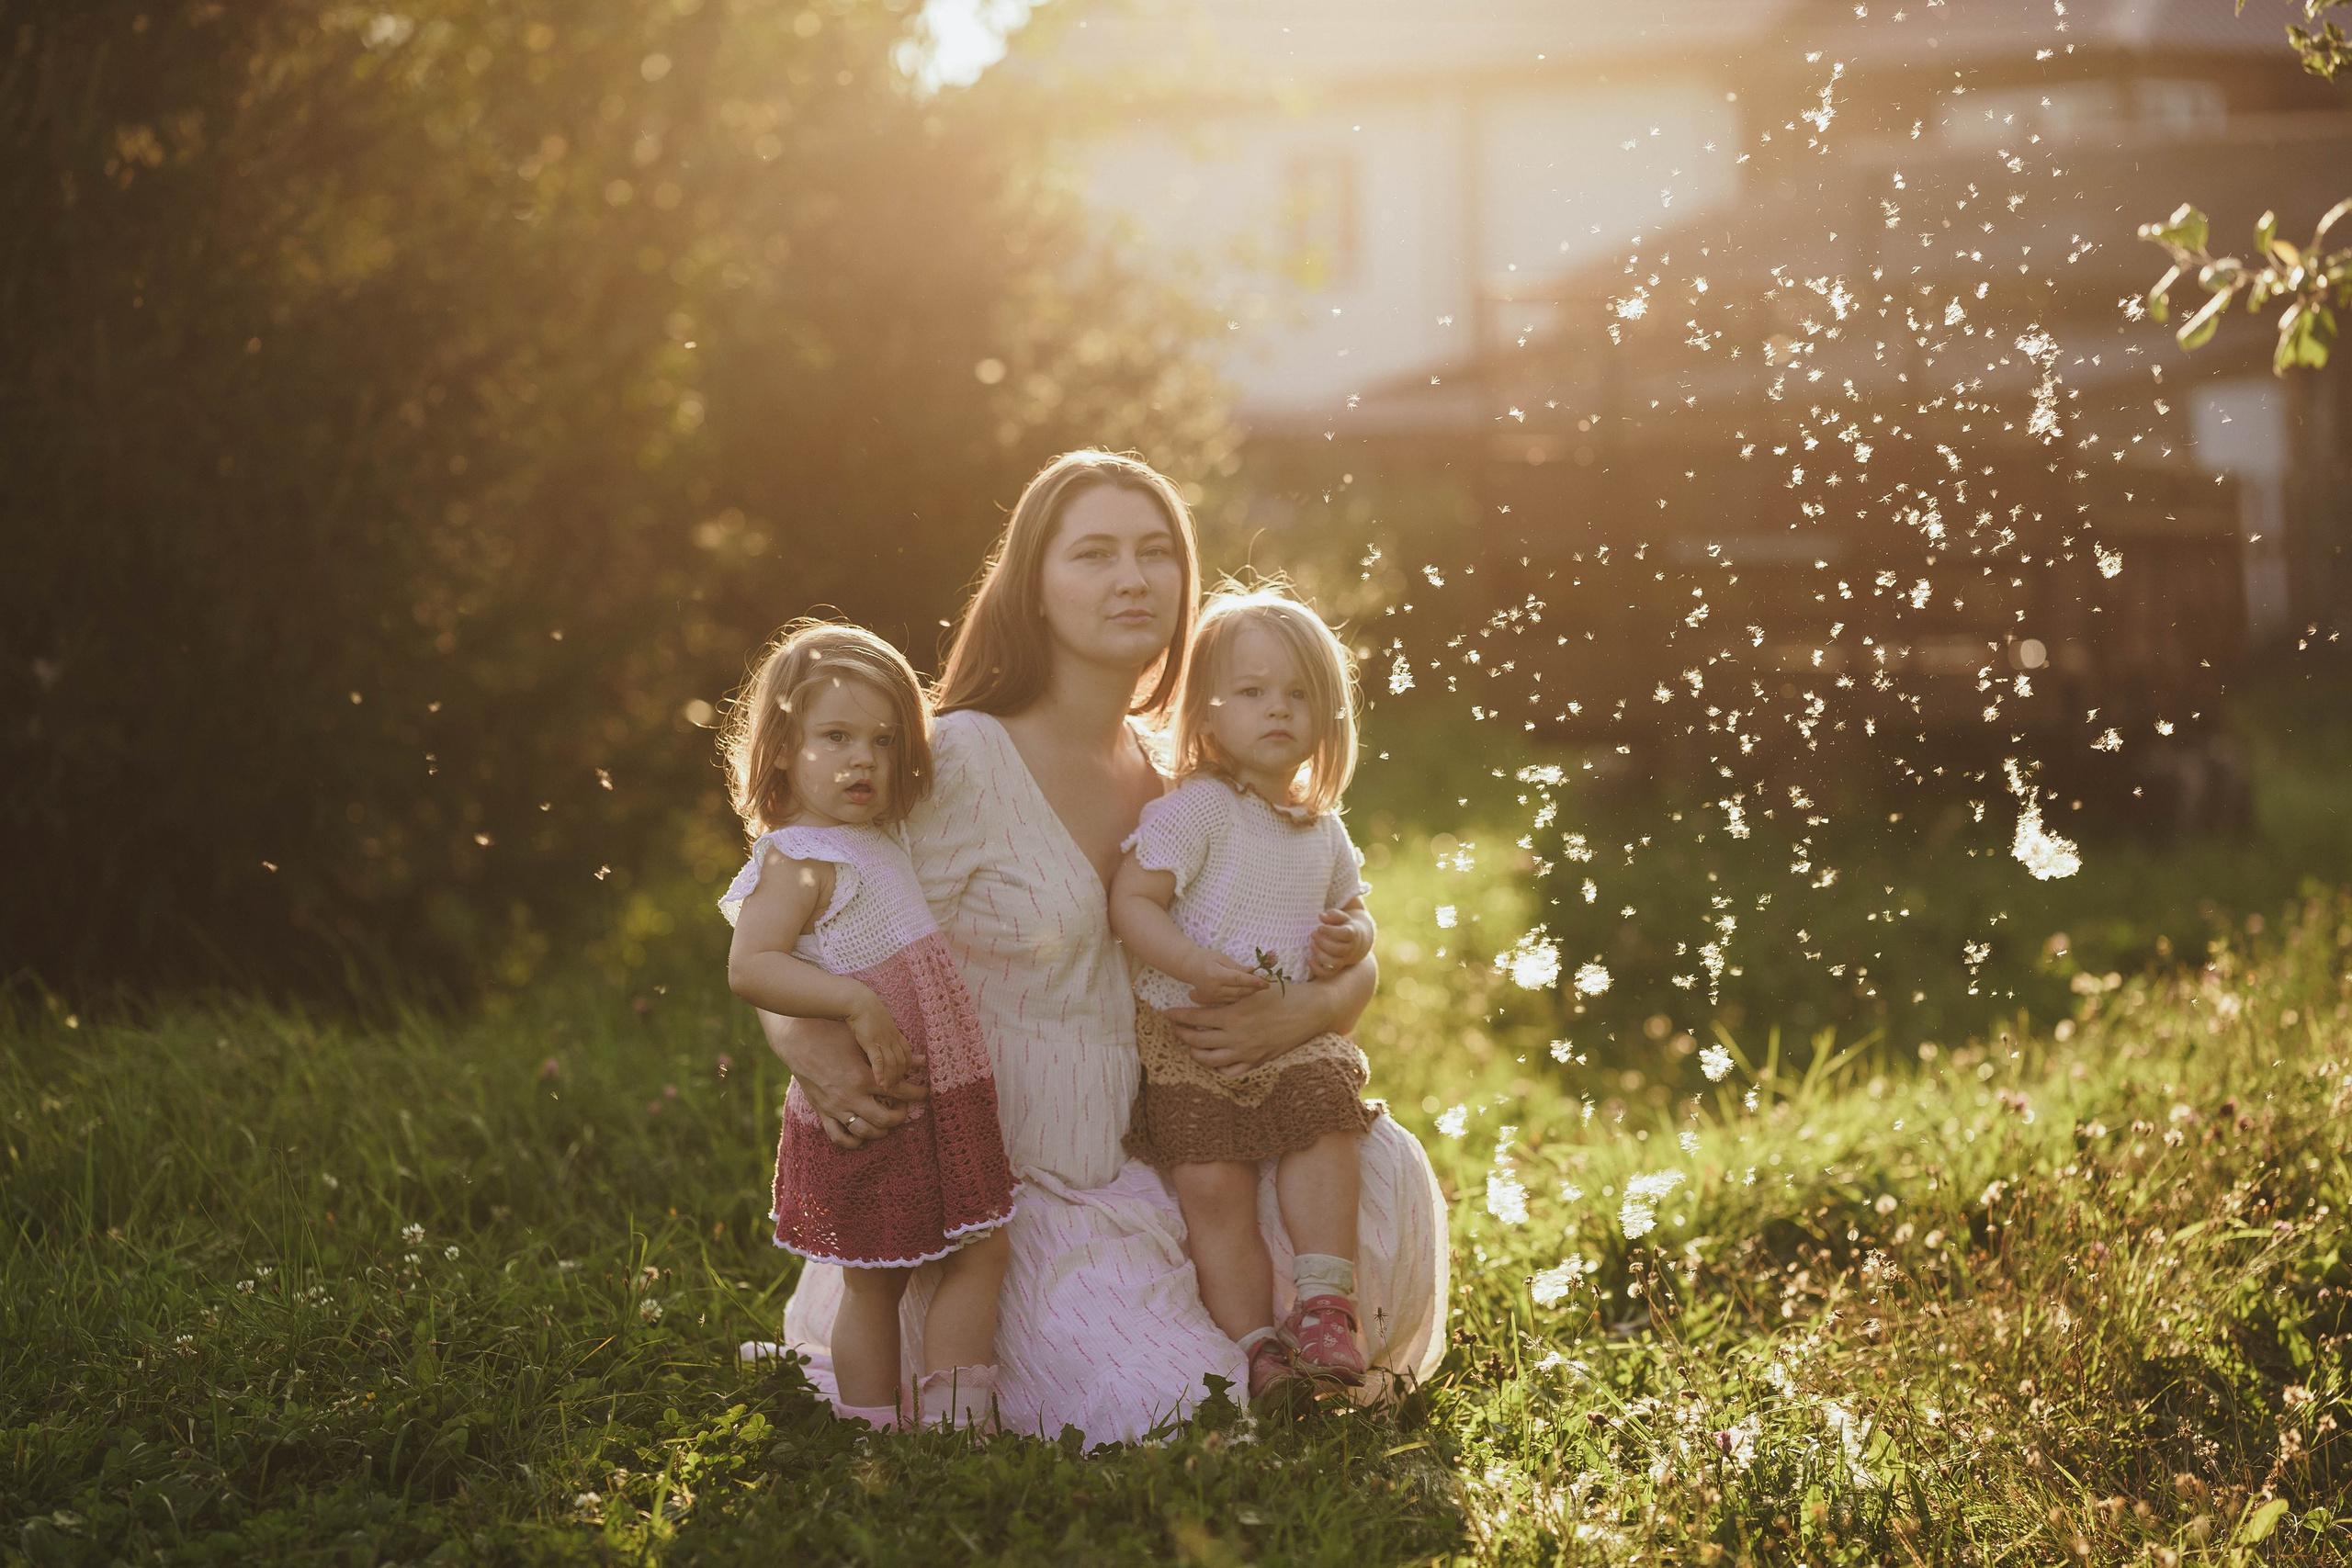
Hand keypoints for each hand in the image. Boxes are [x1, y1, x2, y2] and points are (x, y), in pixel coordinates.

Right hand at [757, 1011, 927, 1149]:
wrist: (796, 1041)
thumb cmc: (832, 1035)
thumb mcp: (863, 1042)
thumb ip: (891, 1055)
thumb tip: (921, 1059)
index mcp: (863, 1077)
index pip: (900, 1091)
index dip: (917, 1094)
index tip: (924, 1093)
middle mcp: (851, 1096)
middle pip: (885, 1120)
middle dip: (900, 1117)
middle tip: (904, 1109)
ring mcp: (835, 1108)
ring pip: (865, 1132)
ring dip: (881, 1131)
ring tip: (886, 1123)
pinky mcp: (823, 1113)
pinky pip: (839, 1137)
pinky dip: (854, 1141)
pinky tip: (863, 1135)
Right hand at [846, 992, 913, 1091]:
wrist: (858, 1002)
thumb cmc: (866, 1013)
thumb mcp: (881, 1025)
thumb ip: (888, 1036)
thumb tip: (891, 1044)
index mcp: (895, 1035)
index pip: (907, 1055)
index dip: (907, 1067)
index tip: (904, 1077)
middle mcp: (892, 1039)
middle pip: (902, 1062)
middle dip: (901, 1077)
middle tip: (897, 1088)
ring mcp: (883, 1041)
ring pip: (893, 1064)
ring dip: (892, 1078)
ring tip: (889, 1089)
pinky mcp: (871, 1042)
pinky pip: (879, 1060)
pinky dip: (881, 1073)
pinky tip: (880, 1082)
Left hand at [1165, 982, 1324, 1076]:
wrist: (1310, 1012)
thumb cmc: (1283, 995)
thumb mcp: (1251, 989)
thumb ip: (1220, 993)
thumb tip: (1192, 994)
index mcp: (1234, 1015)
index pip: (1195, 1017)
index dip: (1178, 1016)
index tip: (1167, 1014)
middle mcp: (1237, 1036)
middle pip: (1197, 1040)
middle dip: (1181, 1034)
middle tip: (1175, 1029)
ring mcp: (1246, 1052)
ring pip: (1210, 1060)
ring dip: (1195, 1053)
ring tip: (1190, 1046)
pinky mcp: (1257, 1062)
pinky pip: (1230, 1073)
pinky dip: (1218, 1069)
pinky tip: (1214, 1061)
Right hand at [1186, 951, 1271, 1006]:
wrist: (1187, 967)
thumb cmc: (1205, 958)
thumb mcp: (1220, 957)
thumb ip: (1236, 966)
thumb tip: (1252, 970)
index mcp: (1216, 975)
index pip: (1239, 979)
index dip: (1254, 981)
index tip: (1266, 982)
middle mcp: (1215, 988)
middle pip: (1239, 991)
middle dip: (1254, 988)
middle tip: (1266, 985)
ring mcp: (1213, 996)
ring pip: (1237, 997)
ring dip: (1249, 993)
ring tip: (1259, 987)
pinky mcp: (1213, 1000)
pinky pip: (1231, 1000)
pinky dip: (1241, 996)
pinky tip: (1248, 991)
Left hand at [1307, 907, 1372, 977]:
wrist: (1355, 941)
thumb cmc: (1344, 926)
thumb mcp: (1342, 917)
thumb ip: (1333, 915)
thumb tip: (1321, 916)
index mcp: (1352, 934)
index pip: (1344, 934)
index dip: (1331, 931)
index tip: (1319, 927)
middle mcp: (1350, 949)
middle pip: (1337, 949)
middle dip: (1322, 941)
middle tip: (1313, 933)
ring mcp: (1344, 960)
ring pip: (1333, 963)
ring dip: (1319, 954)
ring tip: (1311, 944)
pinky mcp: (1337, 968)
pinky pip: (1327, 974)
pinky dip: (1316, 969)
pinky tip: (1308, 959)